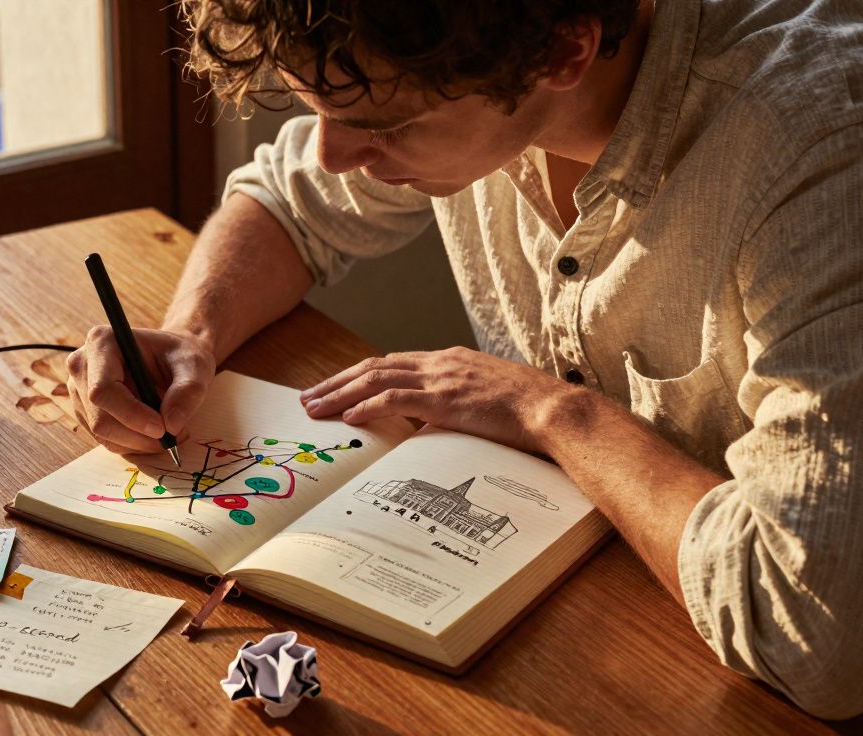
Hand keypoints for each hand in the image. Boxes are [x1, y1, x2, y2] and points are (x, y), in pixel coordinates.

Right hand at [66, 326, 214, 454]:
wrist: (171, 358)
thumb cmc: (180, 356)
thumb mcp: (194, 366)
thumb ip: (188, 391)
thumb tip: (171, 425)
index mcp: (102, 342)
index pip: (103, 390)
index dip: (131, 414)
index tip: (162, 428)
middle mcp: (82, 364)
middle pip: (100, 417)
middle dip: (138, 435)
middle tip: (172, 438)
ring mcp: (79, 389)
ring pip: (102, 433)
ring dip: (137, 442)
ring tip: (168, 433)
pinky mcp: (84, 409)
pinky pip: (104, 438)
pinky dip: (131, 443)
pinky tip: (151, 432)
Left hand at [299, 346, 572, 454]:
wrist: (553, 409)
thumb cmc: (527, 411)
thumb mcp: (483, 401)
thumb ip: (454, 406)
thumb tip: (429, 425)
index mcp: (448, 360)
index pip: (391, 363)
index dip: (357, 376)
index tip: (334, 389)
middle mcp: (440, 362)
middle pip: (374, 366)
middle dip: (337, 381)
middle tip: (309, 397)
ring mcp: (442, 378)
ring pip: (377, 380)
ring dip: (341, 393)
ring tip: (316, 408)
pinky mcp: (446, 399)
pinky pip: (397, 400)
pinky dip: (368, 406)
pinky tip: (349, 416)